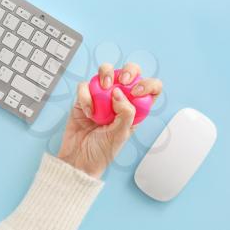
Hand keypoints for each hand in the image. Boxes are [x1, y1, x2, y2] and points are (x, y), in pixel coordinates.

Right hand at [58, 63, 161, 177]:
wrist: (78, 159)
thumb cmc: (102, 151)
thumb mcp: (121, 134)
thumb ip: (126, 112)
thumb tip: (118, 92)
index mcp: (135, 109)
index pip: (150, 90)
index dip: (148, 84)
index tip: (136, 92)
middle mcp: (120, 100)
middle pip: (130, 72)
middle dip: (128, 71)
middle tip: (122, 82)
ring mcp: (101, 96)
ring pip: (106, 71)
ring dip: (106, 73)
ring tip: (104, 88)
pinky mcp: (84, 98)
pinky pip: (85, 86)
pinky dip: (86, 95)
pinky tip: (88, 111)